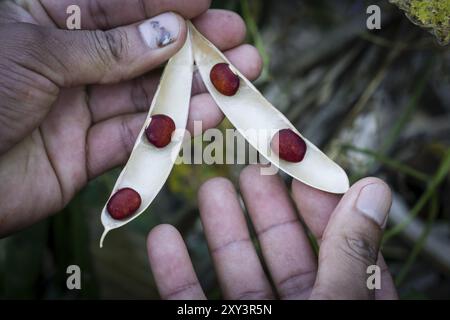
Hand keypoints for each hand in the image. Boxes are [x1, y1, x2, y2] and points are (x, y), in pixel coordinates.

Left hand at [0, 0, 261, 235]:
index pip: (113, 4)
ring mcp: (76, 110)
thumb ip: (106, 48)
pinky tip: (206, 114)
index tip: (205, 0)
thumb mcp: (37, 53)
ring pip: (144, 96)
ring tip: (237, 79)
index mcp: (41, 20)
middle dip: (189, 46)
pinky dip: (170, 128)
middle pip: (138, 51)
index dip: (161, 1)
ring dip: (192, 89)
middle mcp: (64, 63)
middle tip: (235, 42)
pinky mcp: (83, 154)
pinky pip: (134, 138)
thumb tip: (167, 33)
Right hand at [147, 165, 397, 298]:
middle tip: (247, 167)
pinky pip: (190, 304)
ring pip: (237, 273)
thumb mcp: (338, 306)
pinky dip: (174, 272)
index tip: (299, 167)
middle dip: (264, 207)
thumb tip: (374, 189)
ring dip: (220, 229)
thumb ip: (352, 253)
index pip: (341, 247)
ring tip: (209, 187)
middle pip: (284, 253)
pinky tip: (162, 237)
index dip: (321, 204)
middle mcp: (303, 313)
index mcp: (345, 305)